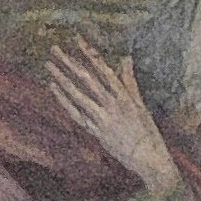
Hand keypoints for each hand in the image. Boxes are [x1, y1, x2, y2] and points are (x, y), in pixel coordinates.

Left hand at [39, 44, 172, 197]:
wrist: (151, 161)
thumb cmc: (149, 134)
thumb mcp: (142, 106)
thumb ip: (130, 82)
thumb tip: (125, 59)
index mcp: (127, 97)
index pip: (104, 69)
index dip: (90, 53)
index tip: (77, 39)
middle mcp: (114, 106)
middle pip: (88, 79)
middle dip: (70, 62)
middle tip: (55, 48)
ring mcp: (104, 119)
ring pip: (79, 94)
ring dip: (62, 79)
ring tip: (48, 65)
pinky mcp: (97, 132)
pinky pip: (77, 114)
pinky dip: (64, 100)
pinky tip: (54, 88)